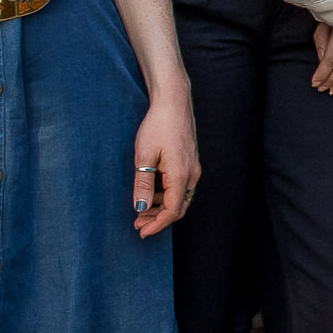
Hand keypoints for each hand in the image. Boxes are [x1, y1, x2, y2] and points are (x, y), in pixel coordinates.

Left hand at [129, 90, 199, 237]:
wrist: (174, 101)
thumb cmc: (158, 125)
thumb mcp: (144, 156)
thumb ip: (143, 185)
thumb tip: (141, 208)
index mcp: (181, 175)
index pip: (172, 211)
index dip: (157, 224)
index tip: (141, 231)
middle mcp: (192, 174)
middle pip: (178, 208)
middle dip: (159, 219)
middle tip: (138, 224)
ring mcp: (193, 167)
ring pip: (180, 198)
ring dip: (162, 207)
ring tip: (142, 210)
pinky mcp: (190, 161)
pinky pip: (181, 187)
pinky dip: (167, 195)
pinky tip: (152, 192)